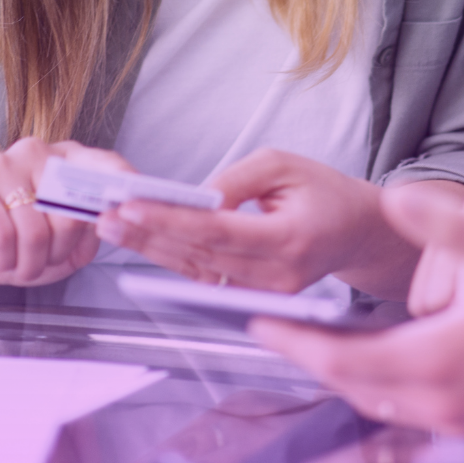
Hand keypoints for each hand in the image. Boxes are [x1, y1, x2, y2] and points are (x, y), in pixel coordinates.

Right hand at [0, 137, 120, 295]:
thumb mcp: (64, 249)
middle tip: (46, 262)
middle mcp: (34, 152)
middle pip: (69, 206)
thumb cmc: (16, 246)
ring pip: (34, 227)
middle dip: (62, 248)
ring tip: (20, 265)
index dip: (121, 183)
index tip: (135, 207)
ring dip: (31, 262)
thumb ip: (90, 234)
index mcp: (63, 160)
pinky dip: (5, 260)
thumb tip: (109, 221)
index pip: (102, 163)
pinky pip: (2, 234)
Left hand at [96, 149, 405, 295]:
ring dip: (152, 249)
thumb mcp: (285, 164)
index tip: (132, 206)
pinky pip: (206, 277)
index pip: (218, 232)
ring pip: (196, 271)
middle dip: (149, 234)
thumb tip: (195, 197)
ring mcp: (266, 294)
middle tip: (106, 215)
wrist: (357, 232)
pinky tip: (143, 241)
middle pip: (199, 256)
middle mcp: (277, 276)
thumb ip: (237, 180)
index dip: (171, 221)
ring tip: (113, 226)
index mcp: (290, 240)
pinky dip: (172, 258)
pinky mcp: (256, 297)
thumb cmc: (325, 192)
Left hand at [252, 187, 463, 434]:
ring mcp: (457, 420)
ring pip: (381, 402)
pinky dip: (385, 386)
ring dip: (351, 374)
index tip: (262, 325)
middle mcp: (439, 402)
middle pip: (354, 386)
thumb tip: (395, 197)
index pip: (343, 360)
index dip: (297, 343)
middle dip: (315, 360)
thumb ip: (445, 225)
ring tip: (325, 343)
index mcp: (436, 362)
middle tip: (282, 332)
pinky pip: (410, 409)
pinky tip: (390, 358)